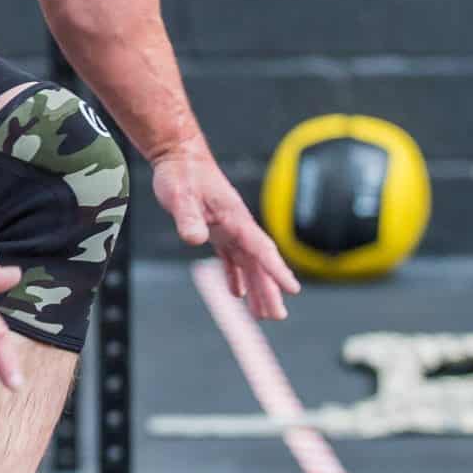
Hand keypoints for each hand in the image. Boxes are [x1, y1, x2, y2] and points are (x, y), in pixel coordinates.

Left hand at [152, 144, 299, 320]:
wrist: (179, 156)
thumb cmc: (180, 173)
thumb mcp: (179, 196)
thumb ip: (188, 218)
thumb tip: (196, 239)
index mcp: (235, 218)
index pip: (261, 248)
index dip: (276, 270)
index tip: (293, 289)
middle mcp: (237, 226)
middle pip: (258, 262)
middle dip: (269, 290)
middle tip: (277, 316)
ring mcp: (229, 228)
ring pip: (248, 263)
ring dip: (256, 288)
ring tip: (263, 314)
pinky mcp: (218, 229)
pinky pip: (232, 258)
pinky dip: (236, 276)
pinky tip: (238, 293)